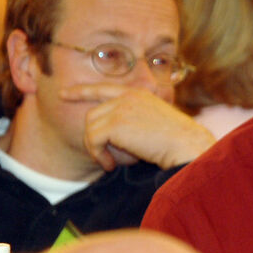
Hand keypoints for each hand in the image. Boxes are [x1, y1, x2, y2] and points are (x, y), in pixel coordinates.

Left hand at [60, 83, 214, 170]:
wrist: (187, 146)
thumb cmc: (178, 143)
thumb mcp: (156, 124)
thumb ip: (135, 121)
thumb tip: (114, 135)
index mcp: (138, 94)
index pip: (103, 88)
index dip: (82, 90)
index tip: (65, 93)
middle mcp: (127, 97)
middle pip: (92, 114)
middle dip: (94, 138)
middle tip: (106, 158)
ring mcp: (121, 108)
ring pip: (90, 128)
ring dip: (96, 149)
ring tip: (111, 163)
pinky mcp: (116, 123)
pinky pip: (93, 139)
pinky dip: (99, 155)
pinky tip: (112, 165)